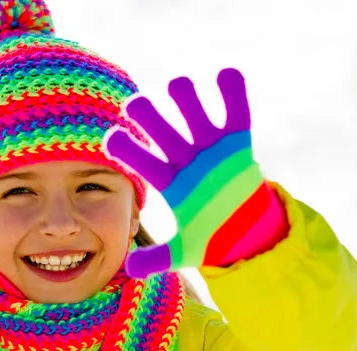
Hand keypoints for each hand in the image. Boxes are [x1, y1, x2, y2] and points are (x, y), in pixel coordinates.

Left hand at [104, 68, 265, 278]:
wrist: (247, 234)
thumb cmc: (211, 237)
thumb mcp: (184, 250)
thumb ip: (157, 258)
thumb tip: (128, 270)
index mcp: (170, 182)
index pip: (143, 163)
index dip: (128, 151)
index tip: (109, 140)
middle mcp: (186, 161)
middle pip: (163, 134)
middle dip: (150, 119)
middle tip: (134, 105)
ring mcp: (211, 150)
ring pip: (194, 118)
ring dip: (186, 100)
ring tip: (177, 84)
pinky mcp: (238, 144)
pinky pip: (236, 114)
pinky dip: (232, 95)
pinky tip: (225, 75)